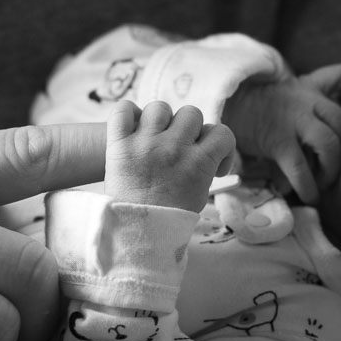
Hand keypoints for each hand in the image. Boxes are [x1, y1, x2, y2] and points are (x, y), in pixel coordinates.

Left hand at [105, 101, 235, 211]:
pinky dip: (128, 113)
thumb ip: (206, 166)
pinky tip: (132, 127)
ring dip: (160, 120)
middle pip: (191, 114)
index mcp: (199, 162)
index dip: (221, 144)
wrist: (136, 233)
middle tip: (181, 147)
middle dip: (189, 129)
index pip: (222, 132)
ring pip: (159, 108)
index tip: (214, 161)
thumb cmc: (169, 217)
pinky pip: (124, 109)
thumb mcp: (200, 193)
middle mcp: (174, 148)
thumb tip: (206, 147)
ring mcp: (145, 144)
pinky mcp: (119, 145)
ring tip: (155, 137)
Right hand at [223, 64, 340, 203]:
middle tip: (337, 166)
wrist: (226, 111)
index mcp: (309, 86)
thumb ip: (312, 107)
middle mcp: (305, 100)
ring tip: (324, 183)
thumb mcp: (289, 95)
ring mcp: (293, 119)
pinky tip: (310, 197)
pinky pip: (301, 168)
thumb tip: (334, 134)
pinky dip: (308, 187)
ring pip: (329, 144)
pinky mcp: (278, 141)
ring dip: (332, 169)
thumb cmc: (261, 110)